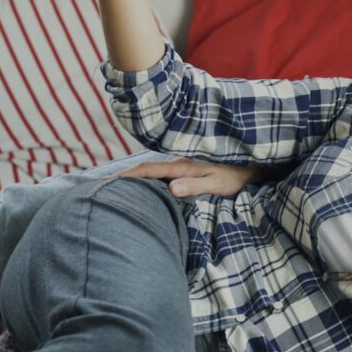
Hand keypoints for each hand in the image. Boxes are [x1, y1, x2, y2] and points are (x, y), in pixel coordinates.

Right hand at [116, 157, 261, 197]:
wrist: (252, 163)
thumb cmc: (237, 175)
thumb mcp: (218, 183)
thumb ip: (195, 185)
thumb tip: (171, 188)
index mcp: (181, 166)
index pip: (147, 171)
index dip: (125, 176)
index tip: (104, 182)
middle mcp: (178, 164)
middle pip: (144, 170)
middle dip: (123, 177)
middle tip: (99, 187)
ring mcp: (182, 166)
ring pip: (152, 173)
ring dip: (134, 179)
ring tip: (114, 189)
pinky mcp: (187, 171)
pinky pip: (161, 176)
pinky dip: (147, 180)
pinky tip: (143, 188)